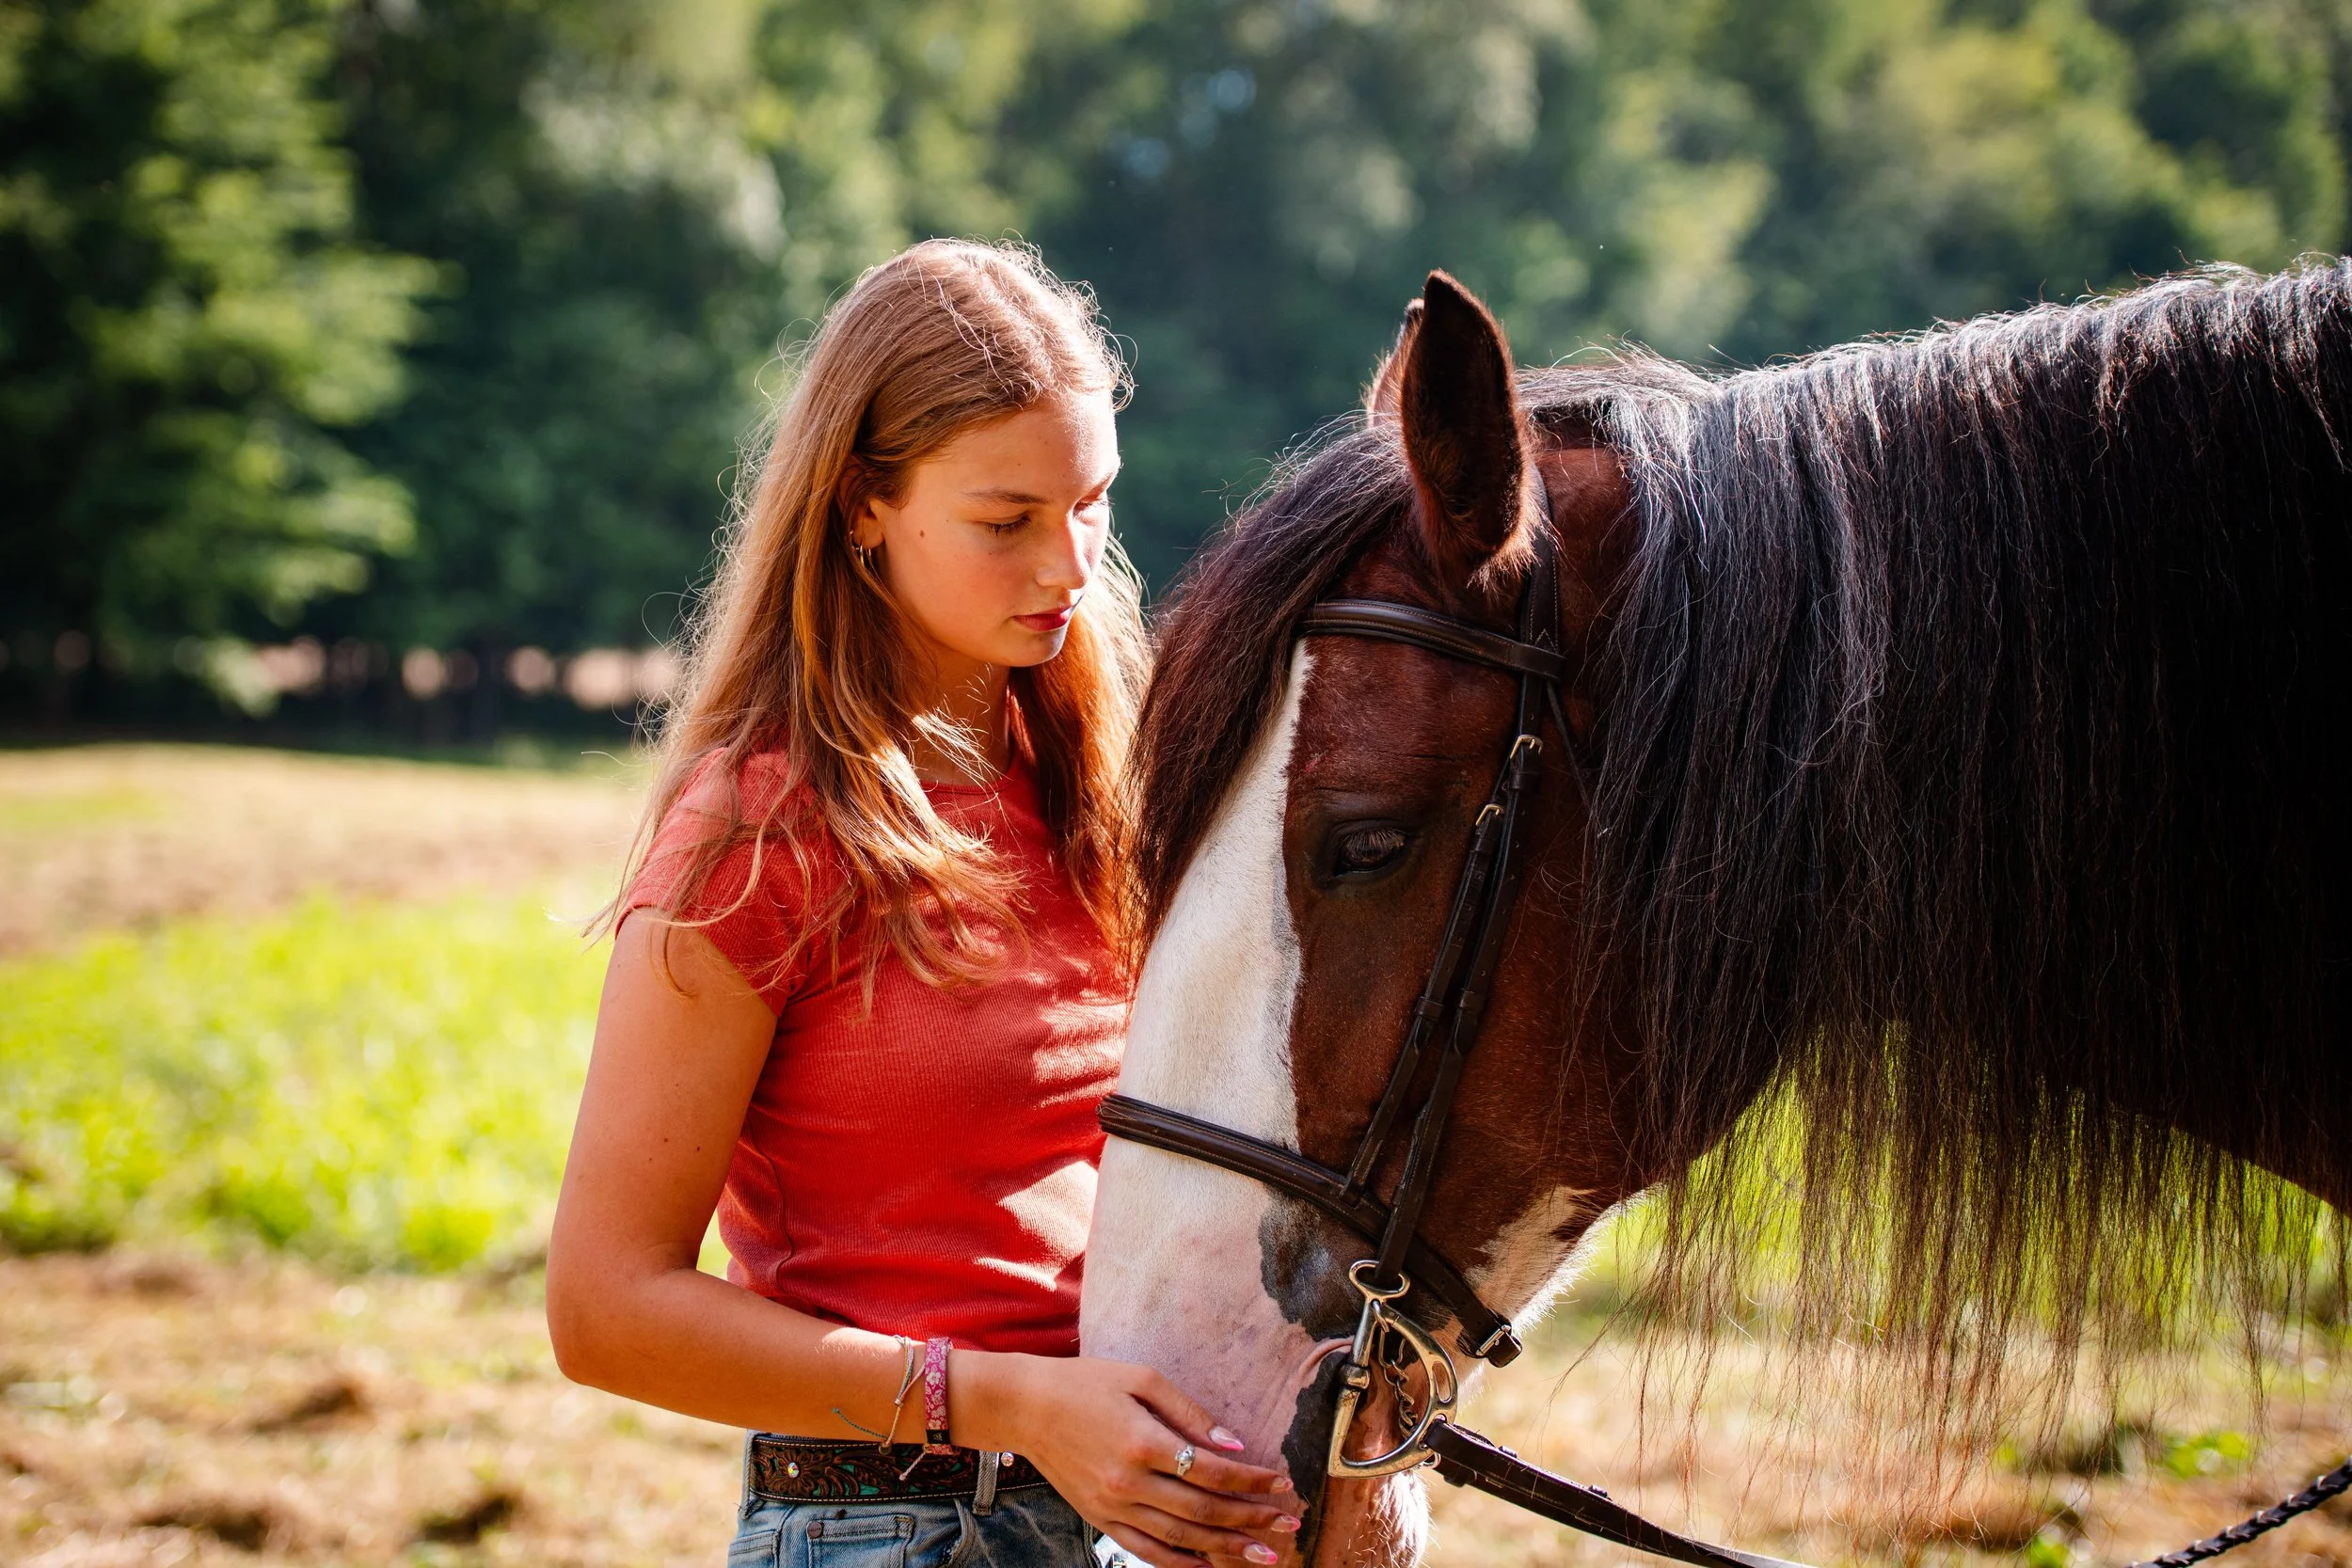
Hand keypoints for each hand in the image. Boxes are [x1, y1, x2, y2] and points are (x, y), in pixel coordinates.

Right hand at [955, 1352, 1302, 1567]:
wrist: (1024, 1407)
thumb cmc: (1085, 1383)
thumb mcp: (1142, 1378)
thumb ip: (1190, 1413)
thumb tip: (1233, 1443)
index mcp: (1143, 1442)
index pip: (1212, 1471)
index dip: (1252, 1479)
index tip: (1282, 1481)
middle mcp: (1129, 1482)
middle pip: (1203, 1512)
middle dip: (1252, 1520)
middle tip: (1289, 1524)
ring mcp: (1113, 1507)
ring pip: (1181, 1539)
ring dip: (1227, 1548)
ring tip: (1265, 1555)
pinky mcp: (1099, 1520)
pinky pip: (1146, 1552)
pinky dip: (1181, 1565)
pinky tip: (1210, 1567)